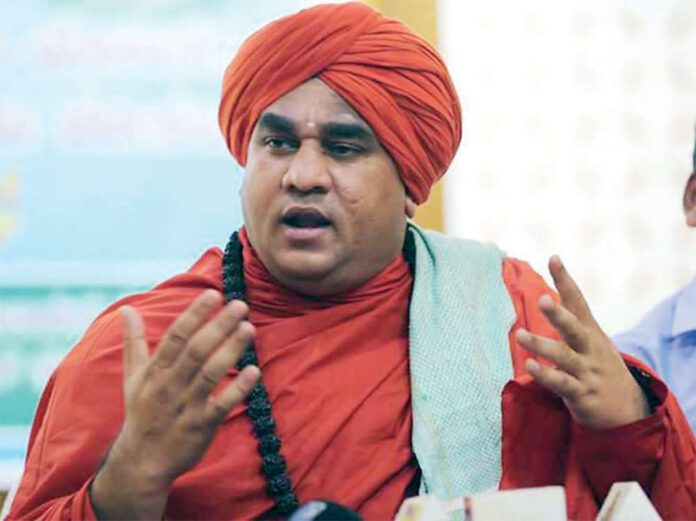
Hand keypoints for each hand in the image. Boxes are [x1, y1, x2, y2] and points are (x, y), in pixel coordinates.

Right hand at [90, 290, 259, 519]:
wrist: (141, 463)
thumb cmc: (142, 413)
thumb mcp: (132, 377)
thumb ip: (132, 342)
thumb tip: (126, 309)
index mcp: (154, 371)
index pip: (175, 337)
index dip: (194, 314)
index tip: (213, 294)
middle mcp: (169, 386)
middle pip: (195, 351)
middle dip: (218, 326)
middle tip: (240, 305)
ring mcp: (186, 406)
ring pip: (209, 374)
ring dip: (230, 350)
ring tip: (249, 328)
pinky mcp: (202, 426)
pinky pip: (221, 405)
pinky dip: (237, 389)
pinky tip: (254, 371)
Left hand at [515, 256, 649, 428]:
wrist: (628, 408)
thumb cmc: (598, 366)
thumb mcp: (590, 339)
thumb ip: (571, 318)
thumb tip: (550, 292)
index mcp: (590, 331)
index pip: (577, 301)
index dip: (565, 280)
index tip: (553, 258)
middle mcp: (589, 348)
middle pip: (574, 328)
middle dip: (558, 314)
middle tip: (543, 300)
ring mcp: (587, 371)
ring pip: (563, 356)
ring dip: (541, 345)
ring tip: (520, 334)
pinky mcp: (582, 394)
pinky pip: (562, 384)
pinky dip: (546, 375)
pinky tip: (529, 366)